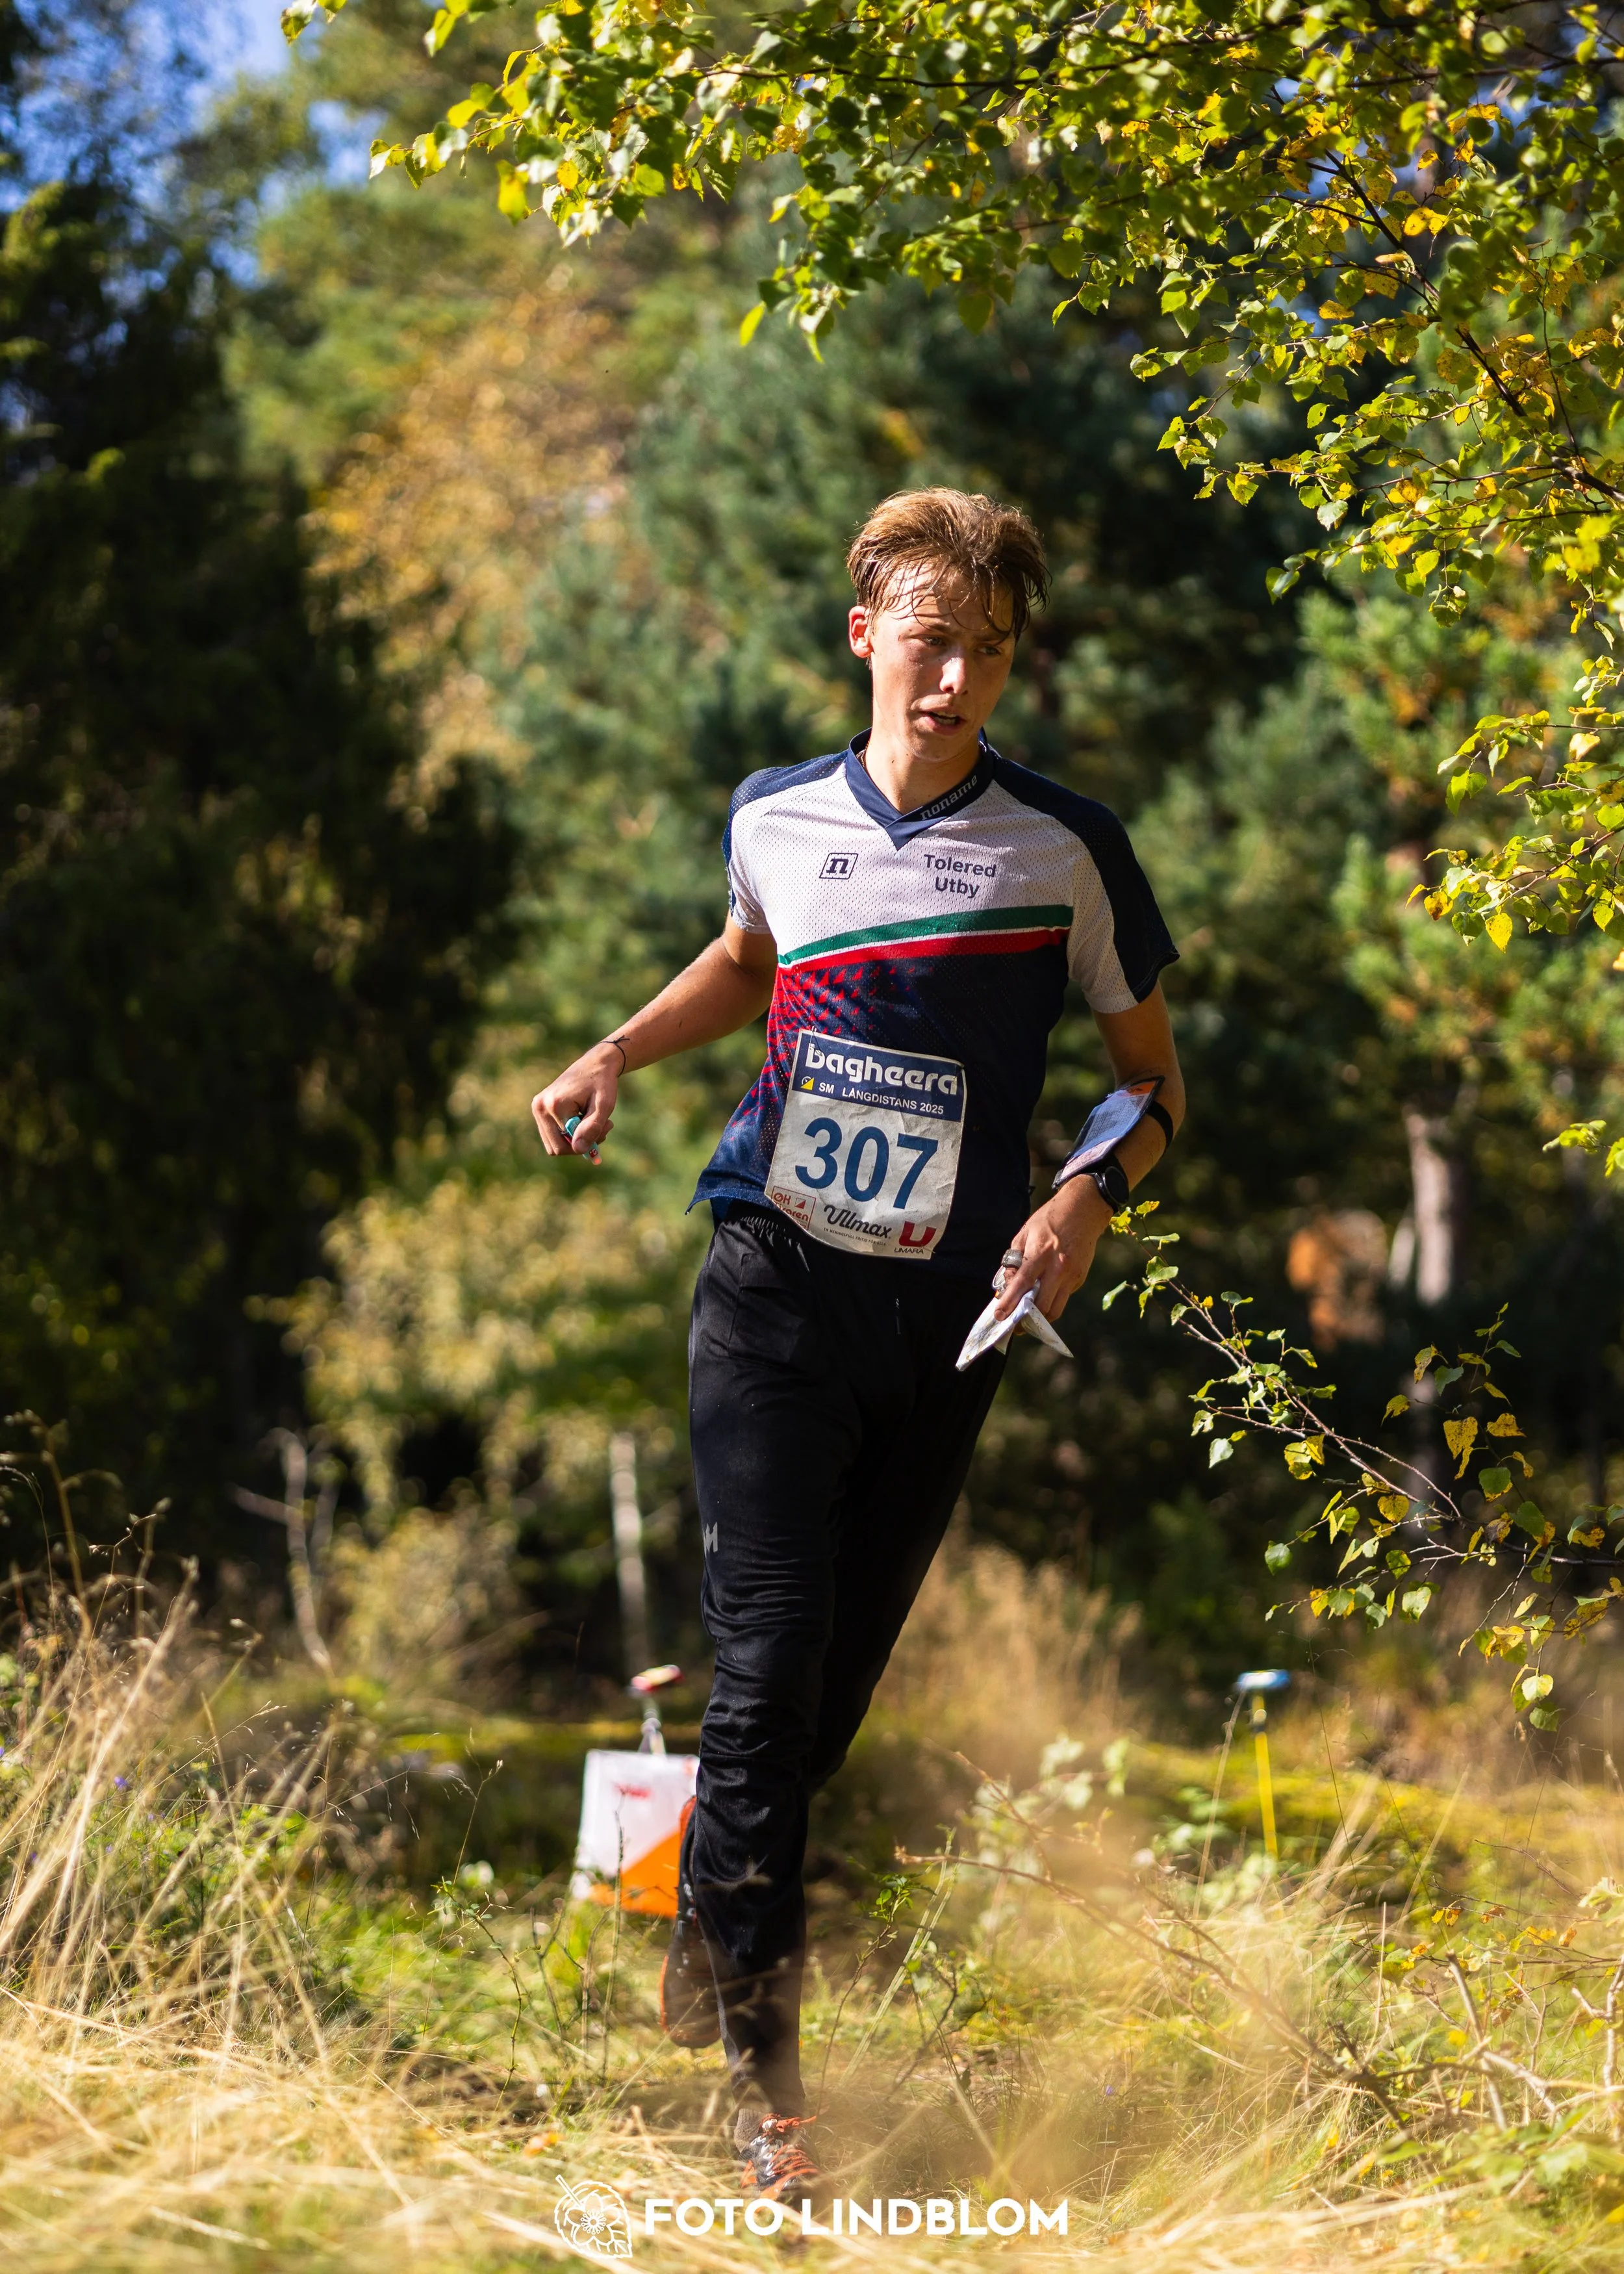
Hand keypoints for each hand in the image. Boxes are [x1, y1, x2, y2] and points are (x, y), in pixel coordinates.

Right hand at [533, 1041, 621, 1160]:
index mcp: (555, 1105)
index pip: (566, 1145)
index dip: (589, 1142)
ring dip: (574, 1139)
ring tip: (592, 1121)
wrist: (595, 1063)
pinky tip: (582, 1118)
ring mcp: (537, 1107)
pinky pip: (552, 1135)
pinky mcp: (539, 1108)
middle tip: (602, 1128)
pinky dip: (568, 1133)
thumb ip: (592, 1127)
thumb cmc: (602, 1083)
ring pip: (553, 1144)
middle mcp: (540, 1106)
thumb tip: (578, 1149)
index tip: (607, 1126)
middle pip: (556, 1148)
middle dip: (580, 1143)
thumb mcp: (604, 1106)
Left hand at [993, 1177, 1113, 1321]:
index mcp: (1041, 1253)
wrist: (1083, 1210)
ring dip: (1040, 1317)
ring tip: (1028, 1317)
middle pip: (1042, 1305)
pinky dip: (1051, 1301)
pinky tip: (1043, 1294)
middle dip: (1026, 1320)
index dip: (1010, 1302)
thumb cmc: (1049, 1219)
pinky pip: (1063, 1297)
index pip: (1023, 1284)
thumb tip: (1007, 1285)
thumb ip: (1014, 1260)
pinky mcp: (1080, 1278)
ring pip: (1056, 1309)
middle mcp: (1058, 1267)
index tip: (999, 1316)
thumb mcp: (1025, 1233)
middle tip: (1014, 1324)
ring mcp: (1072, 1275)